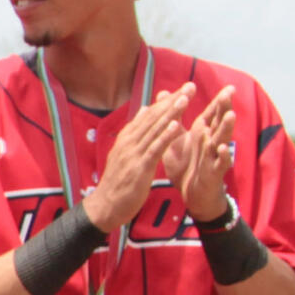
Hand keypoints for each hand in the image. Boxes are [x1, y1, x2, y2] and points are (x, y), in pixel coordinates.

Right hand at [81, 85, 193, 232]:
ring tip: (185, 99)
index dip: (166, 101)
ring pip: (155, 130)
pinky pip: (154, 149)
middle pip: (153, 118)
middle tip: (190, 86)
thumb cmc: (117, 183)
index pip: (149, 115)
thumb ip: (135, 132)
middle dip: (173, 101)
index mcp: (127, 139)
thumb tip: (144, 110)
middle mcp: (129, 143)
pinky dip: (165, 136)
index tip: (183, 88)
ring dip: (171, 113)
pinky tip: (177, 125)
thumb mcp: (125, 154)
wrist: (105, 207)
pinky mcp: (139, 168)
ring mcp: (133, 155)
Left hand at [161, 85, 237, 220]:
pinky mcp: (214, 172)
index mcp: (202, 133)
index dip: (219, 101)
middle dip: (224, 107)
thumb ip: (173, 118)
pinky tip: (222, 148)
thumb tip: (163, 95)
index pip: (212, 113)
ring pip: (222, 139)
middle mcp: (211, 141)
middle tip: (229, 92)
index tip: (229, 86)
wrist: (191, 193)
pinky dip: (222, 156)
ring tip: (230, 115)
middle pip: (219, 122)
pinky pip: (220, 163)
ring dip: (226, 128)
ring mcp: (213, 156)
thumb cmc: (187, 164)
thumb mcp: (177, 139)